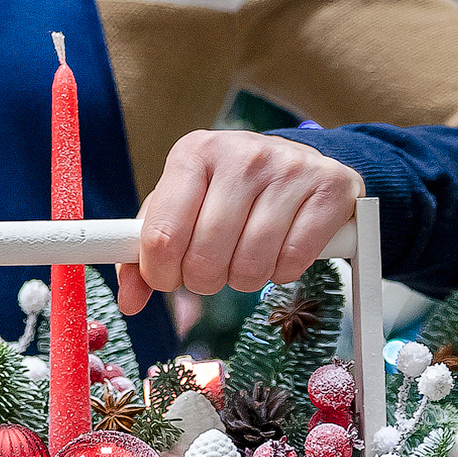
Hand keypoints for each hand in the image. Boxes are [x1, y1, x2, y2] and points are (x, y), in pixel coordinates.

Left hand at [117, 130, 364, 314]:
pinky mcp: (328, 189)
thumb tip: (129, 301)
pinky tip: (280, 252)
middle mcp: (240, 155)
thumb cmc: (229, 193)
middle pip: (205, 258)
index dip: (161, 274)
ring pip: (251, 265)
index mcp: (194, 154)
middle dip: (205, 280)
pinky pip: (292, 262)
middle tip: (214, 267)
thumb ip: (146, 253)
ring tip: (247, 258)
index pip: (161, 237)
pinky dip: (283, 273)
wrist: (302, 162)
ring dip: (245, 279)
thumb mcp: (182, 209)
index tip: (169, 277)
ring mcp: (288, 169)